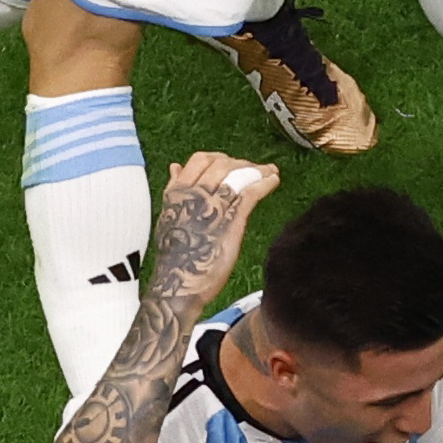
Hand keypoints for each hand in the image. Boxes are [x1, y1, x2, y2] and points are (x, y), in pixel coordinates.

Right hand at [149, 153, 279, 309]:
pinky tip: (274, 181)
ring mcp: (212, 206)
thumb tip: (175, 167)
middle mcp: (194, 194)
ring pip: (237, 175)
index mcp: (176, 193)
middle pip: (221, 164)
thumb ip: (175, 191)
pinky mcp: (230, 220)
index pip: (199, 160)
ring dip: (258, 170)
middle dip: (241, 163)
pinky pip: (250, 193)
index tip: (231, 164)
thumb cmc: (175, 257)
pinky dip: (265, 183)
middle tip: (255, 169)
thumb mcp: (169, 217)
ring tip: (271, 172)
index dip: (218, 158)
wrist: (178, 285)